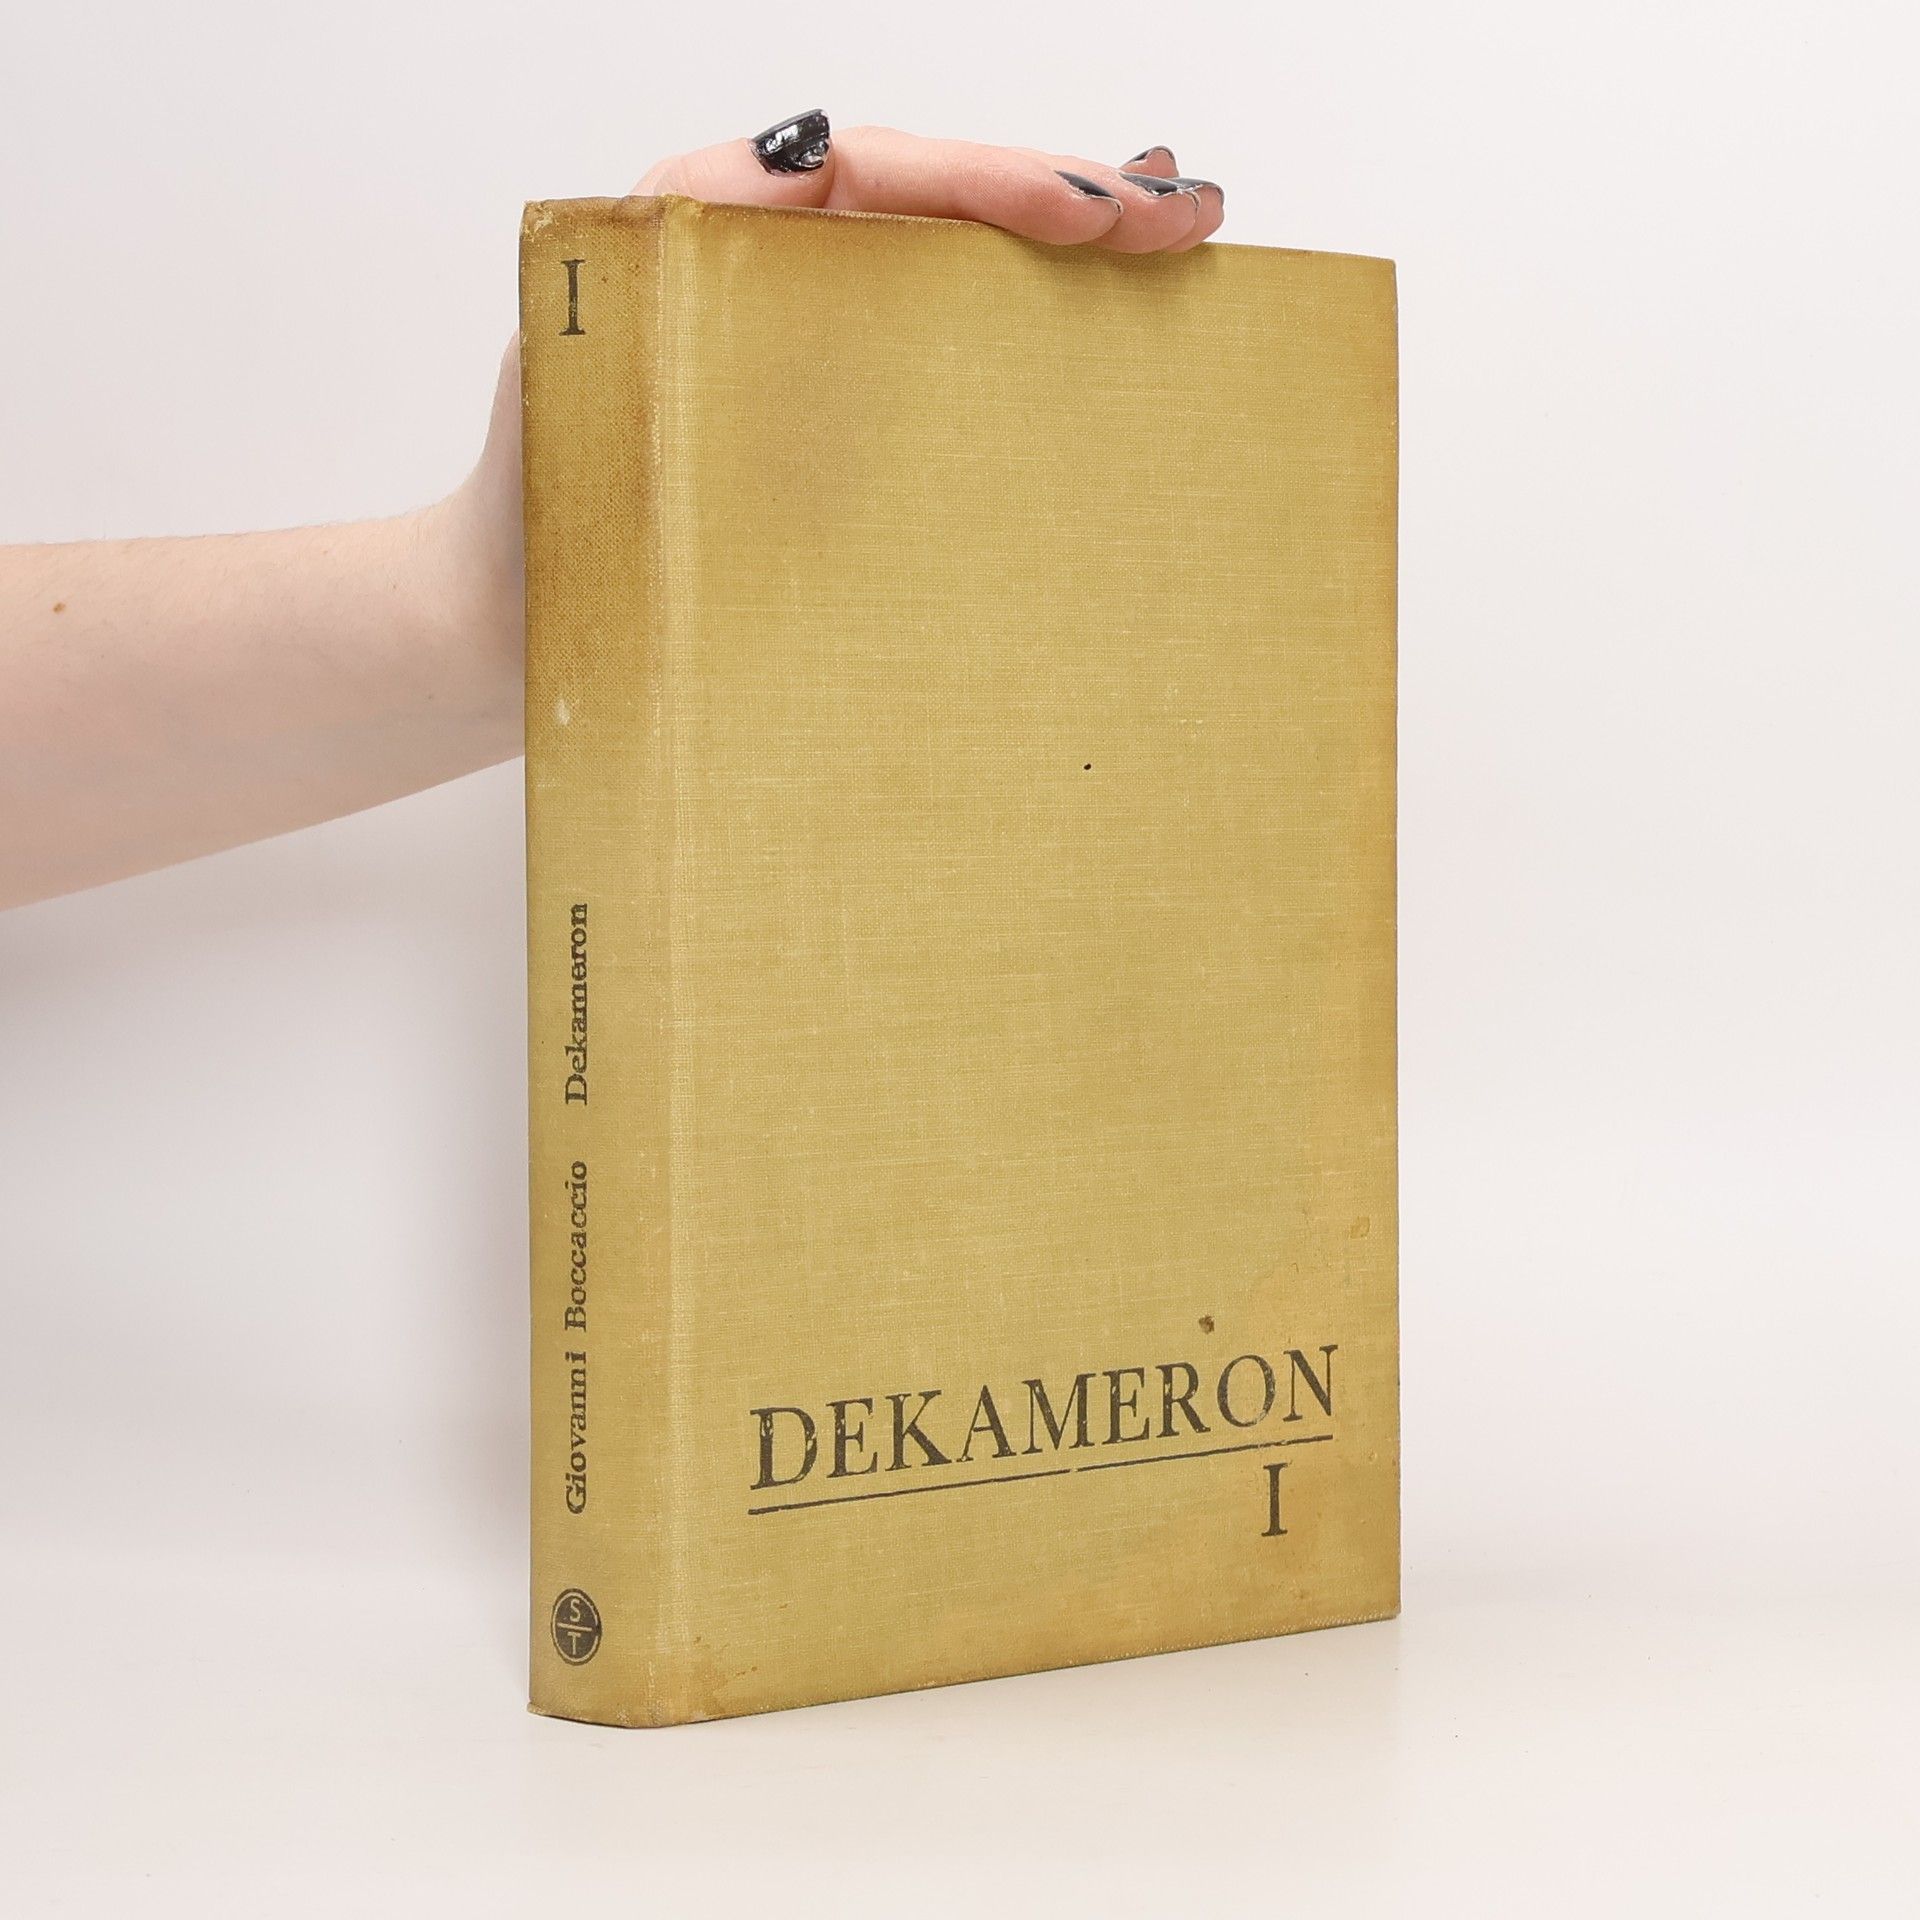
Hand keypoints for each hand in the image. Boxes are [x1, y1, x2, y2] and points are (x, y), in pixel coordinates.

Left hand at [445, 118, 1225, 693]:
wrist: (497, 630)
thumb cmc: (527, 514)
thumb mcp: (584, 360)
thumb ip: (676, 249)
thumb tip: (816, 156)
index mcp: (712, 235)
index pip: (879, 172)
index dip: (993, 182)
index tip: (1090, 215)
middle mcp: (766, 277)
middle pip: (936, 207)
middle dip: (1064, 198)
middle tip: (1183, 217)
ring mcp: (803, 354)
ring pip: (949, 272)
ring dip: (1062, 248)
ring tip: (1168, 232)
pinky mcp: (820, 431)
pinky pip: (930, 357)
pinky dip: (1014, 331)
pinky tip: (1089, 319)